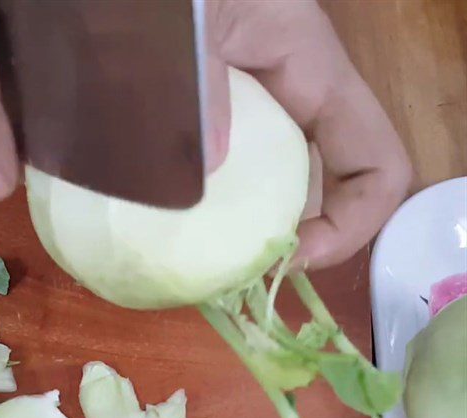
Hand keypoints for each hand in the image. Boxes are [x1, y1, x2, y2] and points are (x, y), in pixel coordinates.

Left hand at [205, 0, 412, 268]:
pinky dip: (195, 213)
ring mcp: (237, 106)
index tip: (286, 261)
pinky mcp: (191, 117)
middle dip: (290, 243)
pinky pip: (212, 177)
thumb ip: (198, 87)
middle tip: (235, 277)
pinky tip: (155, 229)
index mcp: (304, 64)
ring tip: (196, 264)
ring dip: (241, 235)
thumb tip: (210, 172)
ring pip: (264, 187)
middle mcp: (280, 91)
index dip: (349, 226)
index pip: (375, 161)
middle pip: (322, 186)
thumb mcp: (186, 18)